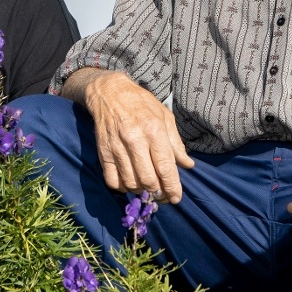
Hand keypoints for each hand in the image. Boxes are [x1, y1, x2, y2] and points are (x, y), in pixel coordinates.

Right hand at [82, 70, 193, 202]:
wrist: (109, 92)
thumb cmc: (141, 104)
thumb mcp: (164, 117)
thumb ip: (176, 143)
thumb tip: (188, 165)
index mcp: (154, 130)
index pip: (165, 167)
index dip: (172, 187)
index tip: (176, 199)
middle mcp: (135, 140)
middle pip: (148, 179)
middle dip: (158, 193)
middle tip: (163, 195)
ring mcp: (117, 147)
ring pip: (131, 183)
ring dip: (141, 191)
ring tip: (148, 188)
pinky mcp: (103, 152)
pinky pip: (112, 180)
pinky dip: (122, 188)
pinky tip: (130, 183)